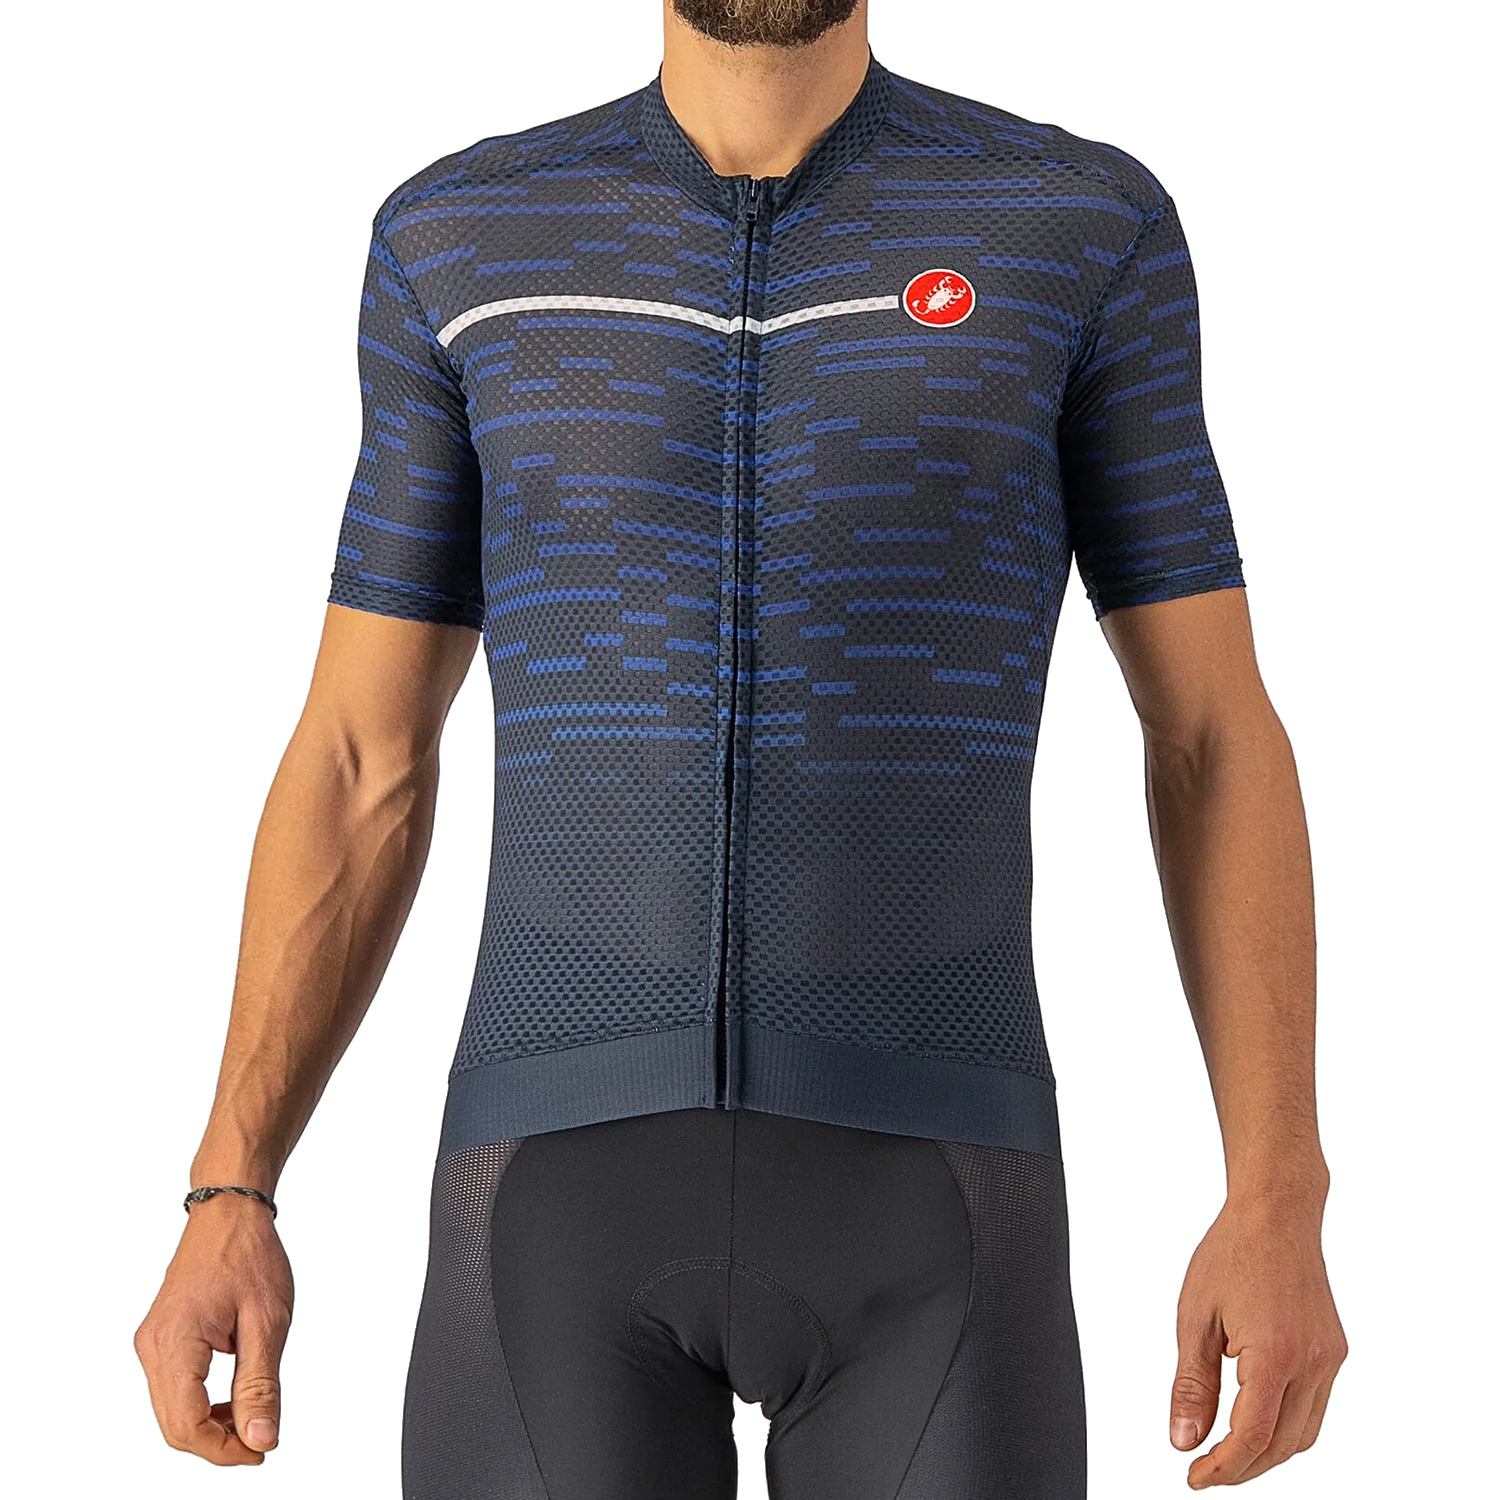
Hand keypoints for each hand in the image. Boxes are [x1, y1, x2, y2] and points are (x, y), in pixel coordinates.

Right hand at [134, 1194, 293, 1464]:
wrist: (230, 1210)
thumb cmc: (250, 1254)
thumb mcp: (268, 1321)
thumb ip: (262, 1385)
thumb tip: (261, 1439)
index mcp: (175, 1342)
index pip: (186, 1425)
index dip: (224, 1450)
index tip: (261, 1450)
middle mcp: (153, 1346)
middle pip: (174, 1425)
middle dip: (217, 1443)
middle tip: (261, 1442)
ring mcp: (153, 1343)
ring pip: (172, 1410)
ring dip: (210, 1425)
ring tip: (253, 1417)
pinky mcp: (161, 1339)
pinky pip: (174, 1388)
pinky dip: (202, 1403)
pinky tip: (234, 1398)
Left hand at [1170, 1189, 1346, 1486]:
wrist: (1276, 1212)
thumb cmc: (1230, 1253)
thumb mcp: (1194, 1317)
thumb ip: (1191, 1384)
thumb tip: (1184, 1441)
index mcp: (1275, 1353)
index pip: (1251, 1436)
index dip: (1222, 1468)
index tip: (1192, 1478)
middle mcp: (1313, 1362)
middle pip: (1281, 1446)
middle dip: (1243, 1468)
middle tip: (1204, 1470)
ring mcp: (1330, 1359)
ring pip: (1304, 1434)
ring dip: (1267, 1453)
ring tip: (1225, 1452)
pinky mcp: (1335, 1352)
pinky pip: (1315, 1408)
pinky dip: (1286, 1427)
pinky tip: (1256, 1420)